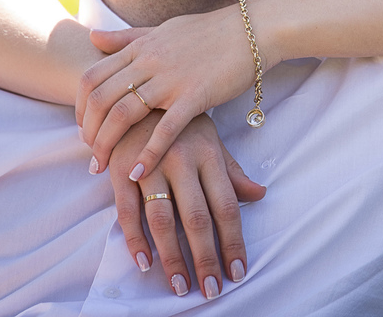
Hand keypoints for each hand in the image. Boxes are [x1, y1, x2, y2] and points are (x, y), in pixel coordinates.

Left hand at [77, 4, 265, 180]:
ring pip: (123, 114)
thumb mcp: (163, 29)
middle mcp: (149, 62)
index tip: (83, 128)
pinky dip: (147, 154)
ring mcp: (171, 79)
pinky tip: (138, 172)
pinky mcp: (195, 96)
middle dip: (88, 131)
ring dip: (107, 144)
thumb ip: (128, 37)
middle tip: (90, 154)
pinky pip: (164, 129)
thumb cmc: (210, 32)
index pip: (92, 77)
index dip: (80, 107)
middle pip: (100, 99)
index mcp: (140, 48)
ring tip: (102, 166)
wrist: (252, 30)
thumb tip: (93, 37)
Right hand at [108, 111, 265, 296]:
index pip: (227, 206)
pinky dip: (135, 239)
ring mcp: (150, 165)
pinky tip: (145, 262)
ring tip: (181, 285)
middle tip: (212, 290)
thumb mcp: (210, 141)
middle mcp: (182, 160)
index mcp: (209, 155)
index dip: (233, 241)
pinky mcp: (121, 169)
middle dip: (206, 257)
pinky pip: (127, 211)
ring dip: (173, 257)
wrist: (136, 92)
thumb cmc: (180, 123)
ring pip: (163, 219)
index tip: (238, 271)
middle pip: (197, 218)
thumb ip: (232, 171)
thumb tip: (260, 194)